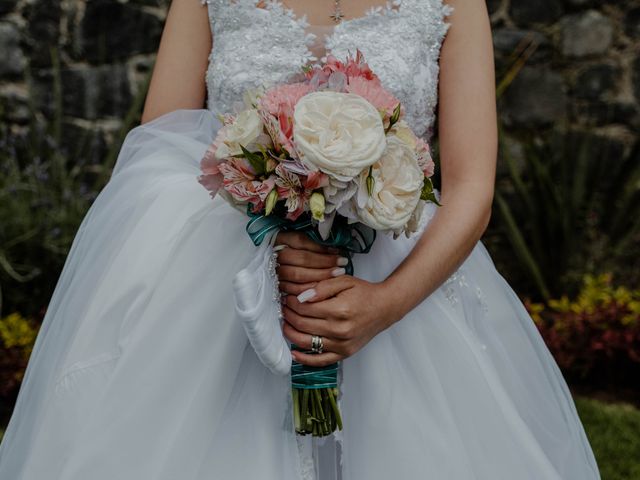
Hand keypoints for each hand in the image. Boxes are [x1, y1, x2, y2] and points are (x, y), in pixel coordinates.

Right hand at [274, 232, 348, 294]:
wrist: (268, 267)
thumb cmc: (291, 254)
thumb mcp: (298, 242)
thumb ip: (312, 244)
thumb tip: (334, 249)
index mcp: (280, 238)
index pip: (301, 241)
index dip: (320, 248)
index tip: (338, 253)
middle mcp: (274, 253)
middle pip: (302, 258)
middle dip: (324, 263)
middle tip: (341, 267)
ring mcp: (272, 270)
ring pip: (298, 274)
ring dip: (320, 276)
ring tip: (336, 276)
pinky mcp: (274, 285)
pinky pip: (293, 289)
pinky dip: (309, 289)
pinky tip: (322, 288)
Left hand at [282, 275, 400, 366]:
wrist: (385, 308)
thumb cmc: (364, 293)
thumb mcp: (344, 281)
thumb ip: (321, 287)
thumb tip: (301, 297)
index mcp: (339, 309)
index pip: (305, 308)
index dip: (292, 303)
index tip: (288, 298)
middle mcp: (340, 329)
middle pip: (303, 325)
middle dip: (289, 315)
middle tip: (284, 308)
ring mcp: (342, 344)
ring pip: (307, 342)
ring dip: (291, 334)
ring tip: (286, 324)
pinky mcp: (345, 353)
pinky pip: (321, 360)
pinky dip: (305, 359)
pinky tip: (294, 353)